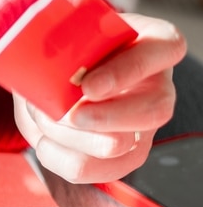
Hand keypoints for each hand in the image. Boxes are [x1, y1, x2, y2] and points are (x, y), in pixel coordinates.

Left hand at [14, 13, 185, 183]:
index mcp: (153, 43)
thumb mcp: (63, 36)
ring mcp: (141, 124)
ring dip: (75, 140)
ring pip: (127, 148)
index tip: (88, 86)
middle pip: (154, 110)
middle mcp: (155, 86)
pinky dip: (63, 159)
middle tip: (71, 115)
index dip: (126, 72)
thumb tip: (42, 75)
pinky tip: (45, 141)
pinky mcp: (120, 154)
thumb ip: (60, 46)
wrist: (54, 71)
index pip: (163, 48)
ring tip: (44, 119)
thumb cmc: (65, 46)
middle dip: (106, 118)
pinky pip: (99, 171)